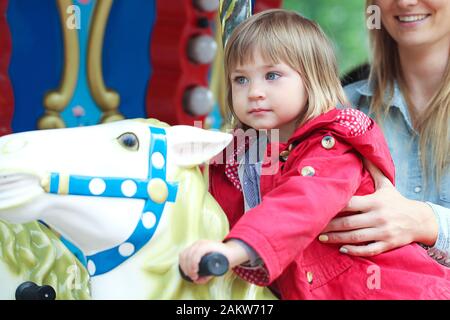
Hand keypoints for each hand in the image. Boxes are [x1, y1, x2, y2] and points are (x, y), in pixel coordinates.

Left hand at [178, 239, 249, 283]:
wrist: (233, 253)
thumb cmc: (221, 260)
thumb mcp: (210, 266)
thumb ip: (204, 273)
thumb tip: (197, 280)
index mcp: (196, 246)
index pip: (183, 254)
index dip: (183, 265)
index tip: (188, 275)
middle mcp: (198, 243)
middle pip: (185, 255)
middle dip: (186, 268)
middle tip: (193, 277)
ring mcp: (203, 243)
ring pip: (190, 254)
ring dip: (189, 267)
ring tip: (195, 275)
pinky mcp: (209, 245)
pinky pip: (197, 253)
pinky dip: (194, 262)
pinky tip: (196, 269)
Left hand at [318, 158, 437, 256]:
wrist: (419, 220)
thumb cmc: (397, 201)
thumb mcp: (386, 184)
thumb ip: (373, 170)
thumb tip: (363, 151)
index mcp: (375, 202)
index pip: (350, 204)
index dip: (334, 206)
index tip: (319, 207)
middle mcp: (378, 217)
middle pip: (349, 223)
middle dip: (330, 225)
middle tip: (313, 226)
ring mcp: (382, 232)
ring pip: (355, 237)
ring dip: (337, 239)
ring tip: (321, 237)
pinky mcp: (387, 244)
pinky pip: (368, 249)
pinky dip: (355, 251)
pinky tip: (342, 249)